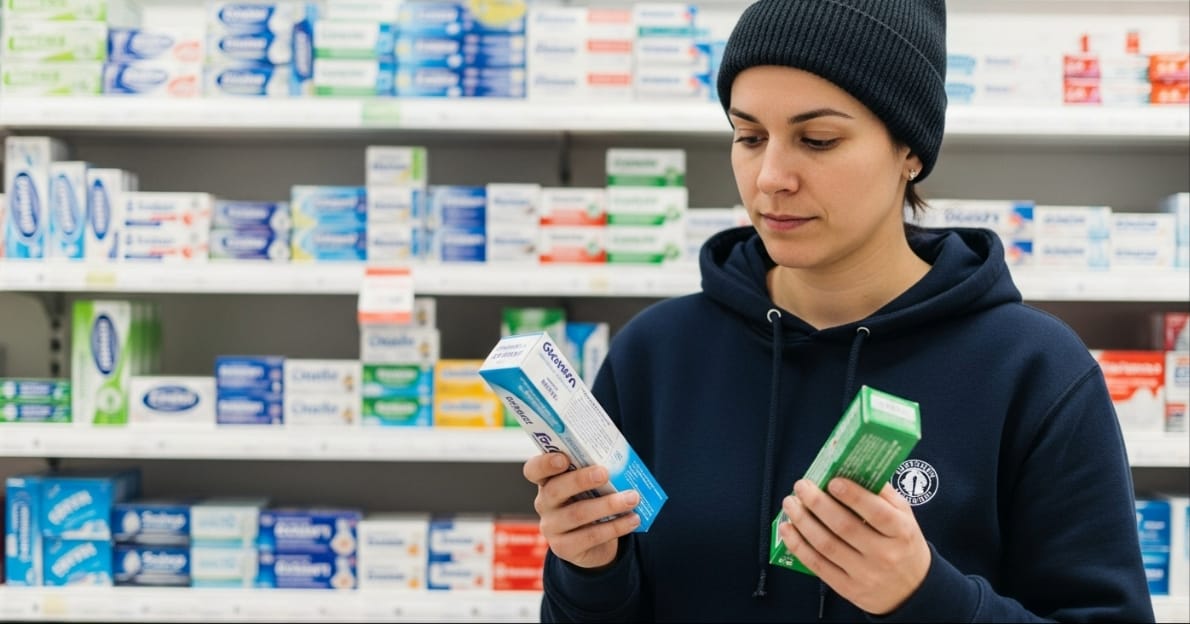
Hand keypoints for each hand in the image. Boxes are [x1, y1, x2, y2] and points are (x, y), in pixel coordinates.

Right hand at [523, 451, 640, 569]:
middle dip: (580, 480)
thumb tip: (622, 460)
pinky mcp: (564, 548)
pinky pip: (590, 536)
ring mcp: (551, 527)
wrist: (594, 543)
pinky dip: (615, 527)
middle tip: (605, 473)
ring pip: (577, 514)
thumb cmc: (592, 501)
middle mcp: (544, 503)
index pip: (534, 469)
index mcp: (547, 481)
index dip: (545, 463)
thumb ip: (595, 471)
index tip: (563, 458)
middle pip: (555, 490)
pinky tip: (633, 519)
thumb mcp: (589, 485)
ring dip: (608, 504)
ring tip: (632, 498)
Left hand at [777, 478, 930, 614]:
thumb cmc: (903, 544)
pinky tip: (787, 529)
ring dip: (803, 522)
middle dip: (818, 503)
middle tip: (801, 486)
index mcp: (902, 532)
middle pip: (845, 527)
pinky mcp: (847, 588)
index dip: (853, 496)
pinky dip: (798, 546)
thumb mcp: (905, 517)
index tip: (832, 480)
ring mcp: (865, 574)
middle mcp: (884, 554)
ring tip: (790, 503)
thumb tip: (852, 468)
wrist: (912, 590)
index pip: (877, 513)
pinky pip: (817, 565)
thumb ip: (882, 494)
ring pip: (826, 545)